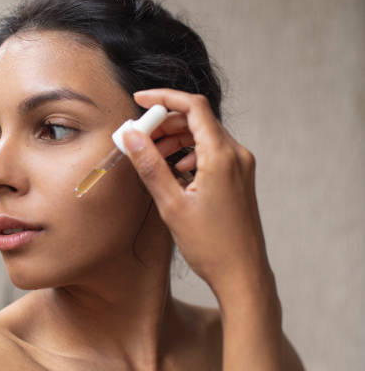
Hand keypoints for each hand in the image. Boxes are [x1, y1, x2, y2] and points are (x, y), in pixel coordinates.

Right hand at [122, 88, 274, 298]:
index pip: (193, 106)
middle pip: (197, 119)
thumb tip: (130, 135)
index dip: (164, 98)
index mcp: (221, 156)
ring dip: (175, 138)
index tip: (139, 101)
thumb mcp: (171, 204)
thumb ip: (150, 165)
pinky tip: (172, 170)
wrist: (242, 273)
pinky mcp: (239, 177)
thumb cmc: (210, 244)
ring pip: (203, 135)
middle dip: (165, 122)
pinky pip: (212, 152)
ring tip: (150, 154)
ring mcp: (240, 166)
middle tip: (138, 135)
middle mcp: (236, 154)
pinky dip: (188, 152)